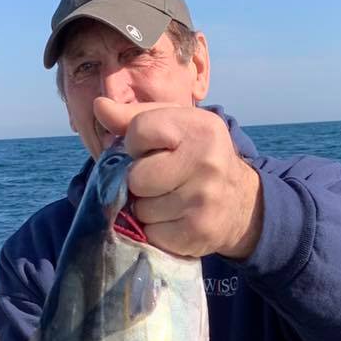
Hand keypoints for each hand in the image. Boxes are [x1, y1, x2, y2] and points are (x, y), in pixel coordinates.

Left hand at [94, 98, 263, 258]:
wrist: (241, 203)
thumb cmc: (196, 158)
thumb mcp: (175, 128)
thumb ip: (135, 117)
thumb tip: (100, 106)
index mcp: (200, 127)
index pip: (139, 130)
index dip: (136, 144)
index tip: (151, 150)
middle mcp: (207, 162)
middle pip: (137, 177)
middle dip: (141, 181)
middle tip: (161, 180)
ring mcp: (204, 200)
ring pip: (142, 209)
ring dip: (148, 208)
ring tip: (169, 201)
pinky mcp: (198, 232)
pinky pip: (151, 234)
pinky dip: (157, 231)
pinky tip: (175, 221)